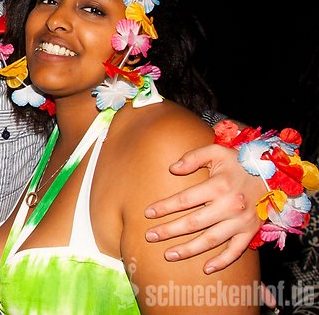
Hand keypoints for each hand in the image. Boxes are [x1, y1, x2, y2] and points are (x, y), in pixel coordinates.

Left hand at [143, 143, 264, 273]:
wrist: (273, 174)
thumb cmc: (240, 162)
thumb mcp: (216, 152)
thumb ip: (193, 158)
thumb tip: (172, 169)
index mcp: (218, 186)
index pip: (184, 199)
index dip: (164, 207)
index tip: (148, 213)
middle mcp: (230, 205)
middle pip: (193, 223)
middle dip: (169, 231)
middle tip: (150, 236)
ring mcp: (242, 221)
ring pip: (211, 240)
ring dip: (188, 250)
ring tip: (168, 254)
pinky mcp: (251, 231)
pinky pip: (236, 251)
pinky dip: (222, 261)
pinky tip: (206, 269)